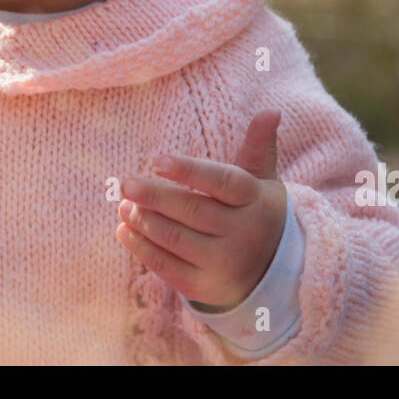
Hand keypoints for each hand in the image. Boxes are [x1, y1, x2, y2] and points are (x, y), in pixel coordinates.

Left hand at [116, 109, 286, 310]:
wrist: (274, 275)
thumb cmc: (257, 215)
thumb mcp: (263, 183)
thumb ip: (258, 147)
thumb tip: (270, 111)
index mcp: (255, 201)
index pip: (221, 182)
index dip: (189, 171)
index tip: (157, 159)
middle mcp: (242, 234)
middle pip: (192, 211)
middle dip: (155, 196)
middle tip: (126, 182)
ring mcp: (223, 264)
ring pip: (176, 239)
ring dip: (144, 221)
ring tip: (124, 205)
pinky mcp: (204, 288)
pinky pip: (167, 267)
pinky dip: (142, 249)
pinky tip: (125, 231)